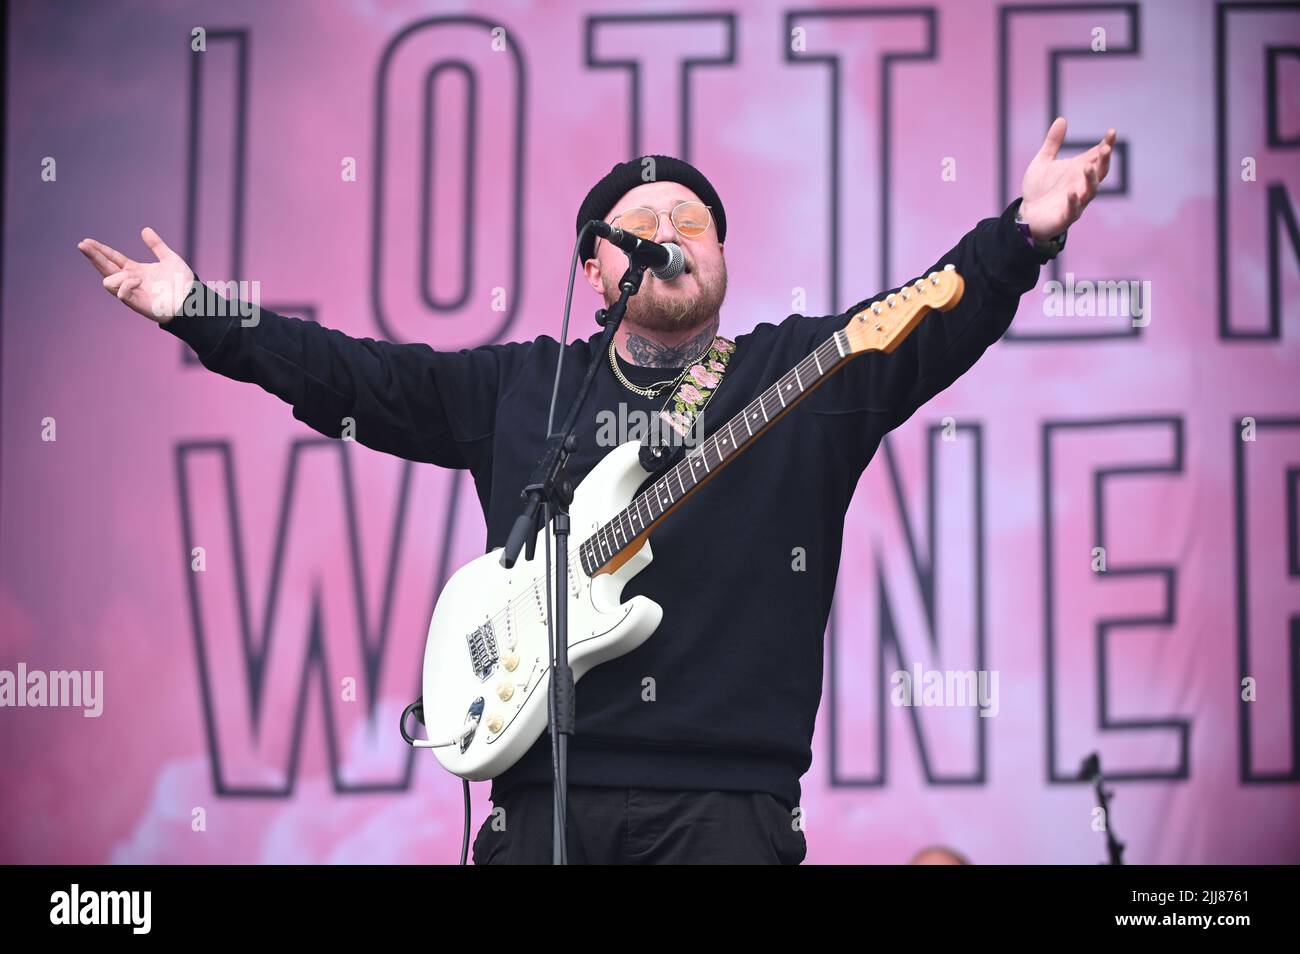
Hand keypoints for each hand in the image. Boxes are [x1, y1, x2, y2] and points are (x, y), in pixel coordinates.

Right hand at [77, 228, 194, 322]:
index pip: (112, 259)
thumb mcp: (170, 258)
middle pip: (105, 268)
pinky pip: (121, 294)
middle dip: (93, 257)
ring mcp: (133, 293)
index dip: (100, 250)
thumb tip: (145, 230)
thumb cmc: (183, 283)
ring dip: (116, 275)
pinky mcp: (137, 304)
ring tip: (134, 275)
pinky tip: (137, 280)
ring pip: (108, 283)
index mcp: (136, 271)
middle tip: (82, 245)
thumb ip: (157, 246)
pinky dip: (125, 285)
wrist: (193, 299)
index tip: (86, 241)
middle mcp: (131, 281)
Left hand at [1018, 117, 1115, 239]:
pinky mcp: (1066, 216)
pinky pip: (1073, 209)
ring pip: (1090, 190)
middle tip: (1106, 148)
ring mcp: (1076, 201)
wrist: (1026, 215)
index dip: (1106, 144)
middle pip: (1099, 172)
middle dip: (1104, 161)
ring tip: (1088, 166)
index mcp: (1078, 170)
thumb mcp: (1043, 161)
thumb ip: (1053, 143)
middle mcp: (1081, 184)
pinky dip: (1073, 201)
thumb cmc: (1038, 188)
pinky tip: (1071, 192)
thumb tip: (1062, 119)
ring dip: (1091, 179)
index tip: (1112, 132)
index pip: (1097, 156)